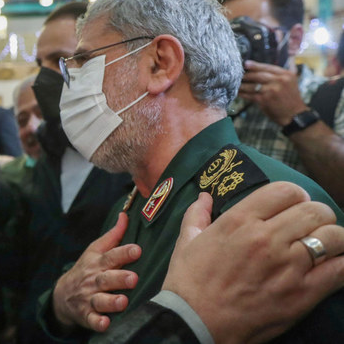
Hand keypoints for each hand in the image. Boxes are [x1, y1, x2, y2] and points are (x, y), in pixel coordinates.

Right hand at [52, 213, 140, 332]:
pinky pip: (92, 320)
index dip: (124, 253)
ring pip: (100, 300)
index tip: (137, 250)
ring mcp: (89, 298)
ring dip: (111, 301)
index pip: (111, 256)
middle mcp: (94, 280)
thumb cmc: (86, 269)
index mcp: (98, 263)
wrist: (63, 293)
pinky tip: (106, 323)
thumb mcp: (95, 250)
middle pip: (106, 279)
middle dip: (119, 278)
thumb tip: (125, 215)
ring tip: (123, 301)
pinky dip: (98, 322)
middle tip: (134, 278)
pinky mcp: (86, 315)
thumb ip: (113, 235)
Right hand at [163, 182, 343, 343]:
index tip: (292, 205)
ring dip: (332, 238)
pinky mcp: (302, 294)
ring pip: (333, 236)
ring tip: (323, 246)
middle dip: (317, 215)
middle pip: (315, 210)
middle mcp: (266, 238)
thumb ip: (197, 215)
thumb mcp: (187, 242)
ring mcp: (288, 266)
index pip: (286, 191)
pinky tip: (332, 265)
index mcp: (239, 221)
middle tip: (309, 226)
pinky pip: (340, 269)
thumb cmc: (189, 282)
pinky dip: (342, 264)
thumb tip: (204, 197)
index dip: (294, 195)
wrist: (194, 323)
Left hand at [237, 60, 307, 124]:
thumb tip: (266, 66)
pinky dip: (242, 93)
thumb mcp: (291, 81)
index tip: (246, 63)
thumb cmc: (290, 97)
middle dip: (247, 75)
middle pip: (258, 75)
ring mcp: (271, 91)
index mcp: (286, 75)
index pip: (267, 67)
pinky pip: (250, 95)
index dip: (255, 65)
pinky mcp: (264, 100)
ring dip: (242, 84)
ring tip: (235, 83)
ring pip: (252, 85)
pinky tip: (237, 92)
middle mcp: (279, 81)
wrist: (294, 115)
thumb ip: (280, 73)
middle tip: (238, 74)